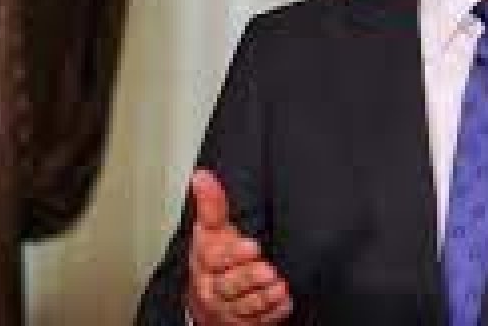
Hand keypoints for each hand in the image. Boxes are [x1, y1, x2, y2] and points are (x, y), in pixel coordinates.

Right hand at [185, 169, 292, 324]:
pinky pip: (260, 320)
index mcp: (206, 263)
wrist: (209, 302)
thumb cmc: (214, 262)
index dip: (232, 254)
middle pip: (230, 285)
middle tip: (268, 270)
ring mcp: (231, 308)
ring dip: (263, 296)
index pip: (214, 259)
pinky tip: (284, 301)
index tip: (252, 246)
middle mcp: (216, 288)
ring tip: (279, 286)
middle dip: (249, 278)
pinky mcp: (247, 322)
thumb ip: (212, 205)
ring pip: (246, 305)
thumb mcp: (212, 232)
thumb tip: (203, 176)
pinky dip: (273, 312)